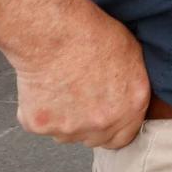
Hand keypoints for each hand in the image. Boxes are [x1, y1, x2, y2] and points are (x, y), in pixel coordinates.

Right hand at [10, 0, 149, 148]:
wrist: (54, 32)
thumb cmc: (93, 34)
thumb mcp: (132, 56)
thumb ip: (131, 88)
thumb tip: (126, 98)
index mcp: (132, 106)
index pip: (124, 138)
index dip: (113, 128)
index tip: (104, 116)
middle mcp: (103, 123)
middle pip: (94, 139)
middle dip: (88, 125)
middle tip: (80, 98)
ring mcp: (70, 128)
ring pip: (65, 133)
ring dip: (64, 119)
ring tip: (61, 86)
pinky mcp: (40, 125)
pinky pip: (39, 124)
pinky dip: (39, 111)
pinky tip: (43, 86)